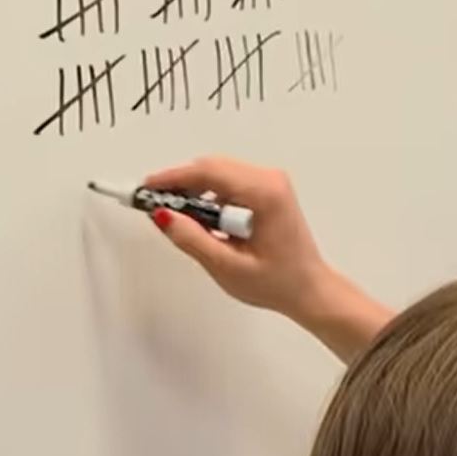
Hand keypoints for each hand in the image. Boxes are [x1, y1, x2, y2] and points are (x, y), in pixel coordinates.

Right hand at [143, 155, 328, 319]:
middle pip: (213, 167)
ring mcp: (271, 183)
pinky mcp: (268, 191)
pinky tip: (198, 217)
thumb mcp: (228, 267)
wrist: (309, 289)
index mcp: (265, 194)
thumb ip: (193, 240)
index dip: (173, 178)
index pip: (209, 172)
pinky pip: (230, 182)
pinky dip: (208, 194)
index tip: (147, 189)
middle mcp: (271, 180)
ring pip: (220, 172)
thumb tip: (163, 216)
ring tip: (174, 215)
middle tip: (153, 203)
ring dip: (194, 188)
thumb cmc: (278, 282)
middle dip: (180, 182)